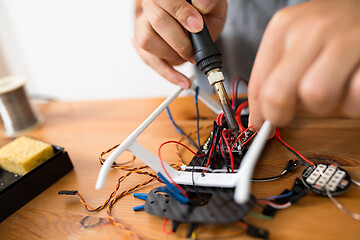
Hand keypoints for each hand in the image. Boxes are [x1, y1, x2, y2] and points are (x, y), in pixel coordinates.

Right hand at [133, 0, 226, 88]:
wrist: (198, 22)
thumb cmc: (204, 12)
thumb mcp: (214, 5)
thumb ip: (210, 1)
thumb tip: (202, 4)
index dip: (181, 14)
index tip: (197, 27)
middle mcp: (151, 5)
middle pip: (157, 21)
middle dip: (180, 41)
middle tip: (195, 51)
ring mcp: (143, 24)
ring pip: (147, 41)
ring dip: (172, 55)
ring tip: (188, 57)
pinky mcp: (141, 42)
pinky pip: (149, 60)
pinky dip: (168, 73)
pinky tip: (182, 80)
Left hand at [248, 0, 359, 130]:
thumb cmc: (330, 30)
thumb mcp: (295, 40)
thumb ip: (276, 73)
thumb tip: (260, 117)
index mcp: (284, 27)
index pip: (259, 85)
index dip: (259, 113)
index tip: (262, 124)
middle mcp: (311, 29)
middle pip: (278, 94)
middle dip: (282, 114)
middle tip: (292, 114)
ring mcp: (344, 38)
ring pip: (315, 96)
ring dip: (323, 105)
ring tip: (330, 90)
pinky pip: (355, 96)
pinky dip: (353, 102)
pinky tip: (352, 84)